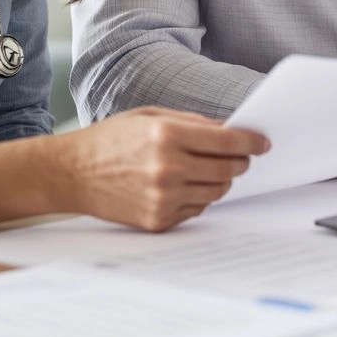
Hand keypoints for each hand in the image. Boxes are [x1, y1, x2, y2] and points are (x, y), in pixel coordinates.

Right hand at [55, 107, 269, 231]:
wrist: (73, 173)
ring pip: (217, 192)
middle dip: (239, 162)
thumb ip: (192, 122)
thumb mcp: (151, 115)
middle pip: (227, 170)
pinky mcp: (158, 221)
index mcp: (166, 135)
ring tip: (208, 169)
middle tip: (239, 156)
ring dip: (221, 181)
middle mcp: (168, 168)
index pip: (226, 142)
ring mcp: (163, 198)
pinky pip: (197, 210)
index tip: (262, 142)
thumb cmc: (112, 139)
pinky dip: (199, 197)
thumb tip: (229, 132)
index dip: (251, 142)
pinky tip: (184, 185)